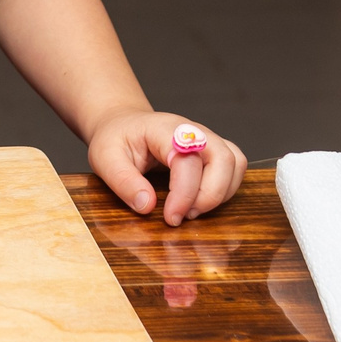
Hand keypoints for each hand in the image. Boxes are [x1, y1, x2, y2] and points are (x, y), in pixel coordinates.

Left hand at [88, 111, 245, 225]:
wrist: (122, 123)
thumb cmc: (115, 139)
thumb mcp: (105, 158)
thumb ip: (124, 181)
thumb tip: (147, 206)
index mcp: (164, 129)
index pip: (188, 160)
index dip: (184, 194)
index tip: (171, 218)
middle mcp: (191, 130)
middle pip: (223, 158)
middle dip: (210, 195)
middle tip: (185, 215)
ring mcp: (205, 139)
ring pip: (235, 163)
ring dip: (221, 193)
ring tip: (193, 210)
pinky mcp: (211, 150)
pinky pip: (235, 167)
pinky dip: (226, 188)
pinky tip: (201, 201)